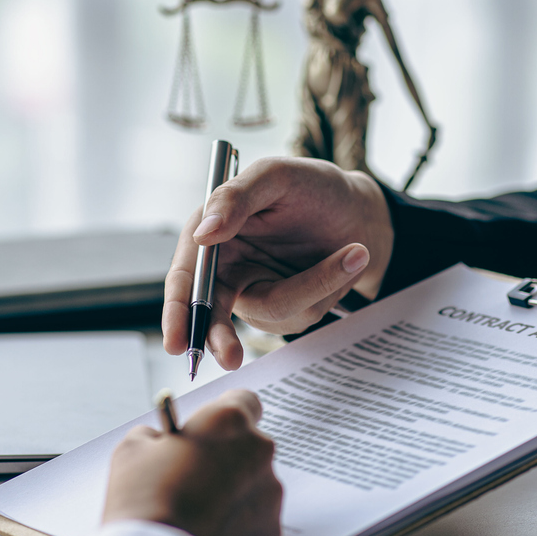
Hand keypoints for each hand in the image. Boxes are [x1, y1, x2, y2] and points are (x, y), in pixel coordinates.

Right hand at [102, 390, 281, 535]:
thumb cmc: (143, 499)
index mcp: (229, 422)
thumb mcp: (133, 448)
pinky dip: (238, 525)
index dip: (223, 415)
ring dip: (233, 492)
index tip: (209, 430)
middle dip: (226, 458)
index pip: (244, 402)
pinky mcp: (271, 533)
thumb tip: (163, 442)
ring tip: (197, 513)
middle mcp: (259, 453)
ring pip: (254, 485)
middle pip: (249, 447)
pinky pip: (256, 520)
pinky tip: (209, 535)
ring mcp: (269, 495)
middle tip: (193, 477)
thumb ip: (158, 435)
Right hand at [162, 156, 393, 370]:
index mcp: (211, 233)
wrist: (360, 212)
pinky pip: (303, 312)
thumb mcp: (275, 176)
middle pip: (212, 314)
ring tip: (353, 252)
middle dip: (220, 338)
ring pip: (274, 310)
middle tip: (232, 359)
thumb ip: (235, 197)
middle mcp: (227, 267)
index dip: (177, 311)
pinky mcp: (287, 307)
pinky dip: (329, 286)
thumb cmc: (313, 187)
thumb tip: (202, 234)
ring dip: (316, 285)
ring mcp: (256, 291)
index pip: (185, 277)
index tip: (176, 342)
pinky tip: (347, 262)